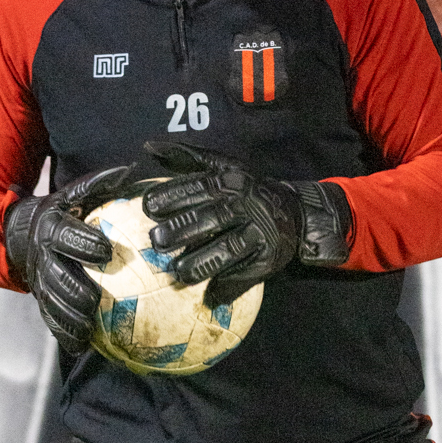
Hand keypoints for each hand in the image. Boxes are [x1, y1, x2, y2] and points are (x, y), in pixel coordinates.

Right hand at [4, 165, 134, 352]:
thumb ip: (98, 184)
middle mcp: (42, 256)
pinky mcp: (40, 299)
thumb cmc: (57, 212)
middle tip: (95, 302)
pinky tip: (81, 346)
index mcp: (51, 228)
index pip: (66, 236)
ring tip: (88, 330)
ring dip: (69, 319)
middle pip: (56, 277)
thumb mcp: (71, 194)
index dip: (84, 244)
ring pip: (51, 303)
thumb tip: (131, 171)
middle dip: (74, 291)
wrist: (17, 235)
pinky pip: (50, 320)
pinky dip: (64, 334)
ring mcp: (39, 280)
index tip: (106, 251)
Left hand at [143, 143, 351, 302]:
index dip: (172, 196)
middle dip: (182, 230)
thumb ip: (187, 158)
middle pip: (211, 218)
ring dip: (202, 262)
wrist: (292, 212)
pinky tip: (210, 295)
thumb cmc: (247, 190)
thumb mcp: (223, 167)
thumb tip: (150, 147)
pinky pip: (246, 274)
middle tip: (157, 241)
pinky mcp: (268, 258)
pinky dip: (228, 285)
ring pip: (228, 249)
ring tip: (179, 272)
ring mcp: (258, 232)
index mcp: (230, 182)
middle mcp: (245, 205)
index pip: (197, 187)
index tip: (149, 207)